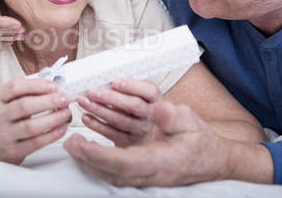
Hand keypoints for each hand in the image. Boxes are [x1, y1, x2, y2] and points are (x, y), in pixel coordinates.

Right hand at [0, 77, 71, 163]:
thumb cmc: (6, 118)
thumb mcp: (9, 100)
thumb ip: (27, 91)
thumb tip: (54, 86)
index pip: (15, 87)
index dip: (37, 85)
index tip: (54, 86)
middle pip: (24, 106)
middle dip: (49, 101)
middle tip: (65, 98)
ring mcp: (4, 135)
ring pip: (30, 127)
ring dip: (52, 119)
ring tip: (66, 113)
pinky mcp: (13, 151)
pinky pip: (35, 143)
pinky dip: (52, 135)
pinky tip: (62, 128)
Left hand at [65, 101, 270, 186]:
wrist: (213, 160)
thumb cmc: (201, 141)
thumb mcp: (191, 122)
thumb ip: (173, 116)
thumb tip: (158, 109)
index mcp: (159, 162)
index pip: (123, 164)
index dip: (98, 156)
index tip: (79, 145)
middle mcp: (148, 170)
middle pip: (110, 170)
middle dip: (86, 157)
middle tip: (68, 142)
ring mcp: (143, 172)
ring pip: (110, 168)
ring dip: (90, 152)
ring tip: (72, 136)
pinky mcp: (139, 166)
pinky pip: (114, 163)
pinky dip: (98, 155)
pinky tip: (86, 139)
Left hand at [77, 78, 160, 146]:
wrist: (148, 139)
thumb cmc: (138, 108)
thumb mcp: (140, 94)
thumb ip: (129, 86)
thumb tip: (108, 77)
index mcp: (155, 100)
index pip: (149, 91)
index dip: (133, 86)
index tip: (116, 82)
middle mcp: (150, 116)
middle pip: (133, 106)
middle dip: (110, 98)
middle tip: (92, 92)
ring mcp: (139, 131)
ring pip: (120, 120)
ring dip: (99, 110)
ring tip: (84, 101)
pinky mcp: (128, 142)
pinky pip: (111, 134)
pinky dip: (97, 125)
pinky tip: (86, 117)